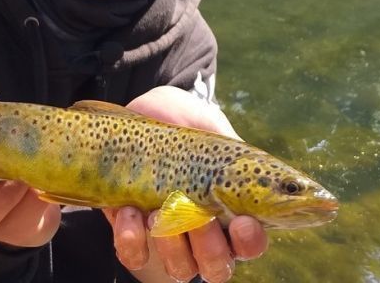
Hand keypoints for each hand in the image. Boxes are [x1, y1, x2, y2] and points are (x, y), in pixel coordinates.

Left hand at [104, 86, 267, 282]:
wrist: (139, 111)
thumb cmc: (182, 119)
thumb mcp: (206, 123)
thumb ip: (225, 142)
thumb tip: (238, 159)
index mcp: (231, 208)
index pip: (250, 242)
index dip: (250, 240)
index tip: (243, 221)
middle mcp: (204, 232)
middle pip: (217, 266)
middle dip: (209, 247)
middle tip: (199, 216)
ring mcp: (169, 237)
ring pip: (180, 268)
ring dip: (171, 245)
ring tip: (158, 210)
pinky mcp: (134, 234)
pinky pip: (136, 256)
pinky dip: (132, 240)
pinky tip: (129, 212)